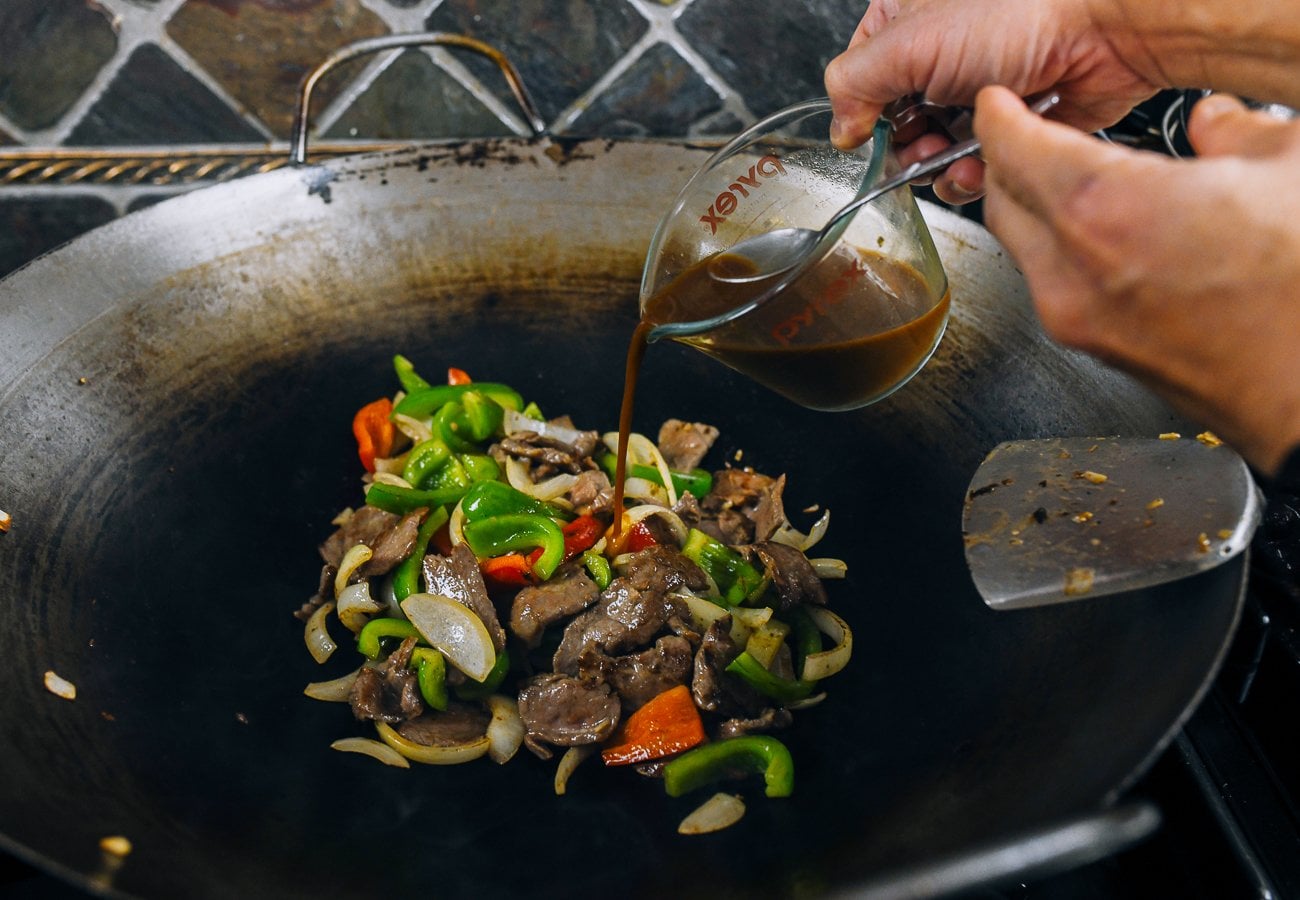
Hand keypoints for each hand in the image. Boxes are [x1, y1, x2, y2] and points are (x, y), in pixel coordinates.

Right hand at [824, 0, 1162, 201]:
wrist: (1106, 26)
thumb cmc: (1022, 8)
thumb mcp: (909, 41)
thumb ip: (854, 85)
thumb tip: (840, 128)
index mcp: (907, 19)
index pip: (860, 78)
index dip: (864, 111)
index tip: (875, 128)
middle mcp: (941, 54)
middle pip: (897, 124)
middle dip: (906, 147)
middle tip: (922, 146)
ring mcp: (975, 90)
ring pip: (934, 151)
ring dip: (938, 168)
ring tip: (954, 159)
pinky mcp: (1009, 123)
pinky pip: (975, 167)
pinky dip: (973, 177)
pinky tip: (982, 167)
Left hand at [976, 87, 1299, 473]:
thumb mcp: (1289, 168)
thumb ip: (1236, 131)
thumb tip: (1217, 123)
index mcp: (1106, 209)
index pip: (1013, 148)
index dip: (1000, 118)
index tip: (999, 107)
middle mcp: (1073, 271)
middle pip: (1003, 200)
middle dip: (1009, 163)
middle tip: (1028, 138)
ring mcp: (1077, 320)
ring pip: (1023, 248)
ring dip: (1033, 212)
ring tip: (1071, 186)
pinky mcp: (1095, 351)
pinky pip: (1053, 287)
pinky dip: (1060, 254)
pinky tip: (1107, 242)